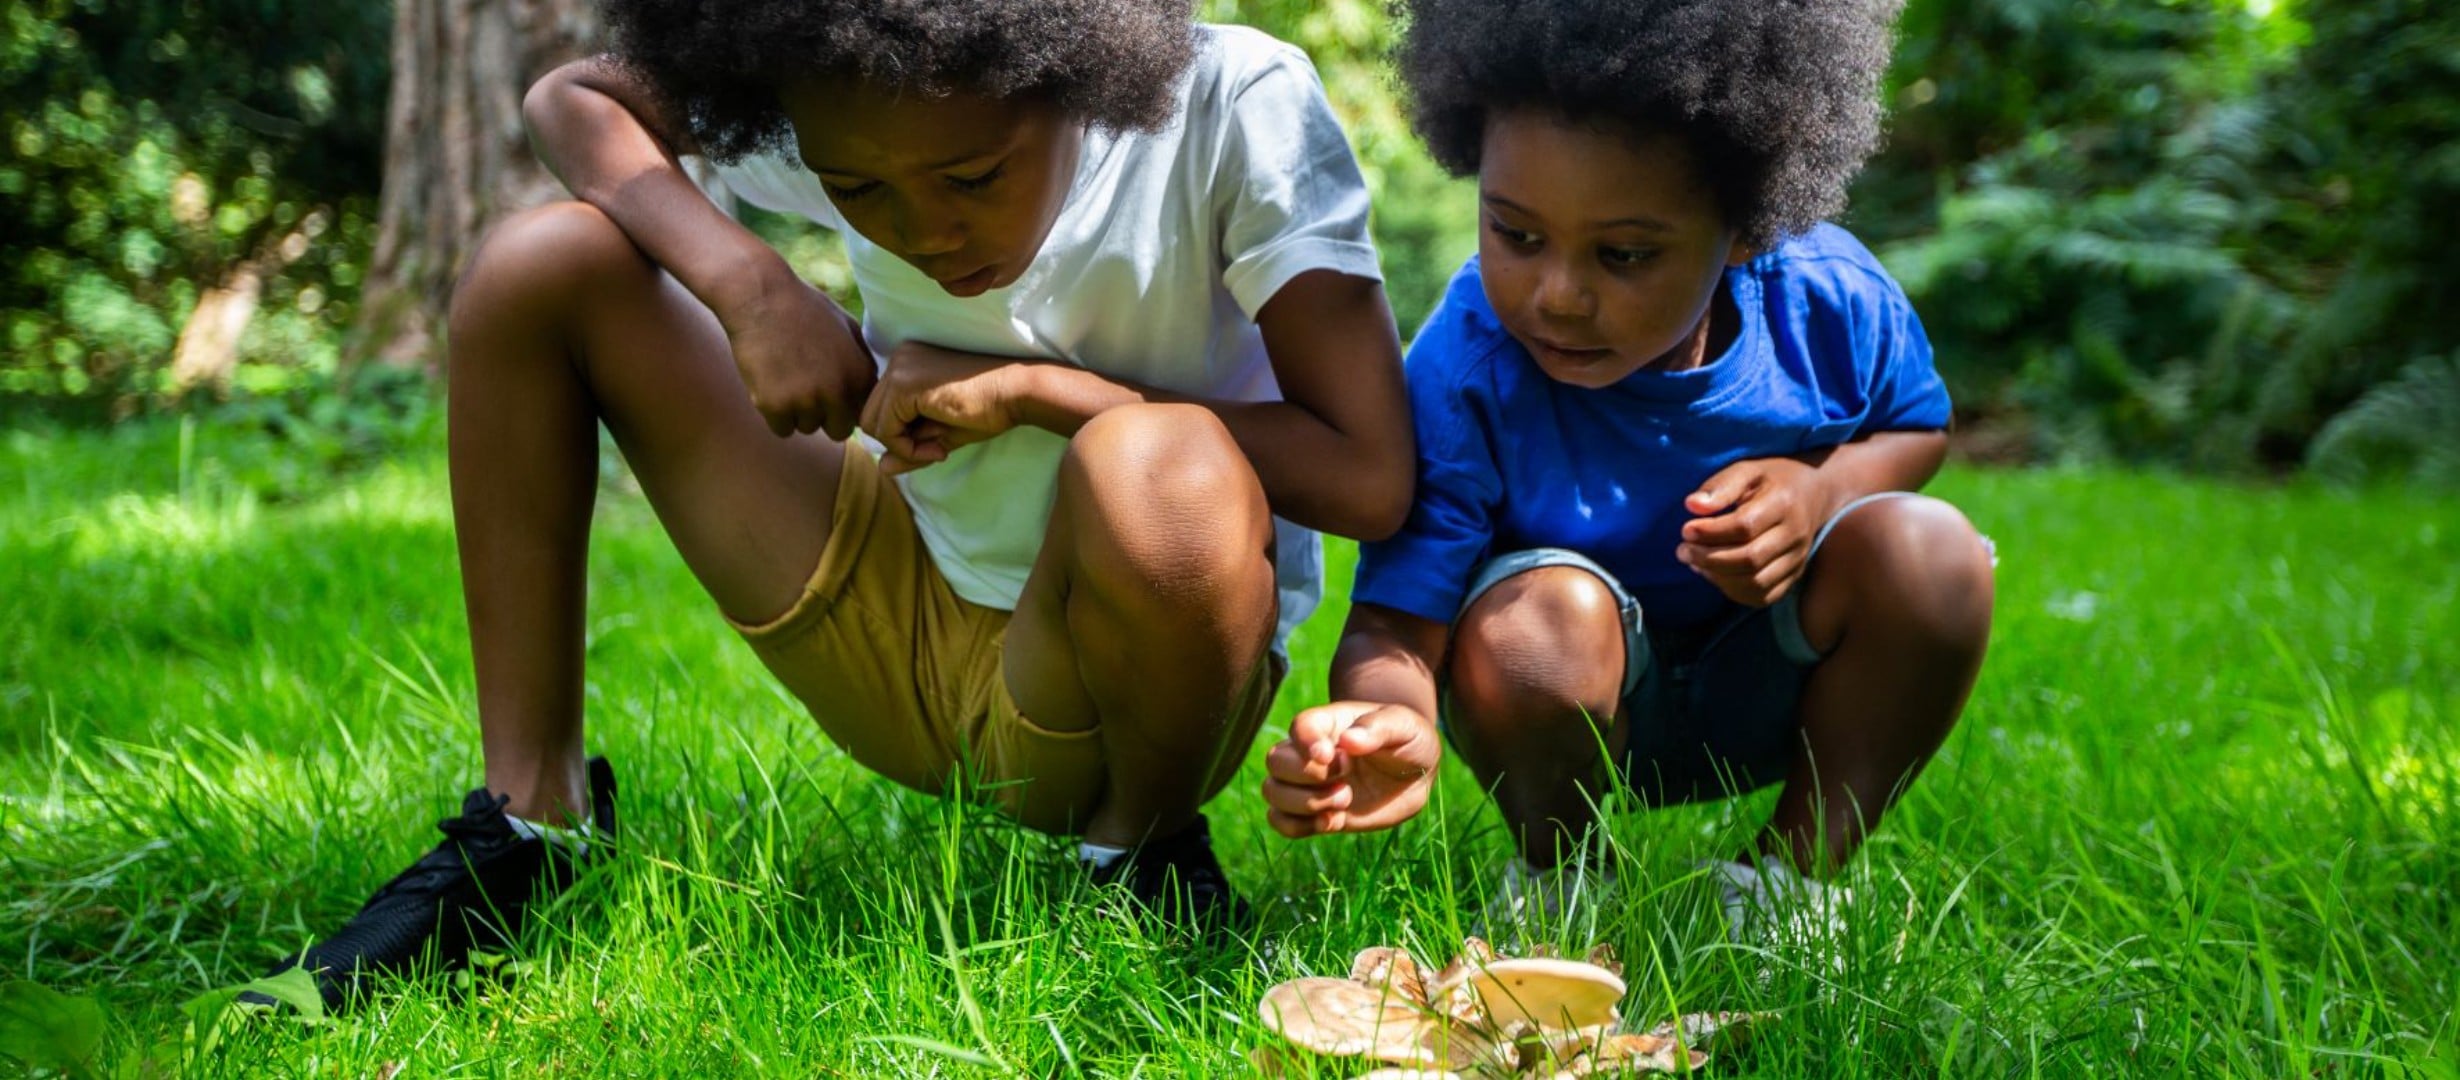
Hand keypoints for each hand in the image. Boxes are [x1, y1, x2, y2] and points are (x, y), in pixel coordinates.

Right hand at [718, 269, 875, 439]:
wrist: (760, 296)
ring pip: (807, 428)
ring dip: (797, 413)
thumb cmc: (802, 307)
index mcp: (859, 374)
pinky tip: (770, 387)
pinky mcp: (775, 406)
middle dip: (825, 418)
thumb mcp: (846, 326)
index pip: (861, 413)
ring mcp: (806, 401)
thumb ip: (861, 359)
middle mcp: (838, 392)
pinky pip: (781, 429)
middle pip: (838, 430)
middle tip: (807, 394)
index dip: (846, 406)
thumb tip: (869, 388)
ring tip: (785, 380)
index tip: (830, 394)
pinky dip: (775, 415)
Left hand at [858, 343, 1029, 475]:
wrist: (1015, 393)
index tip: (936, 446)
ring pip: (873, 424)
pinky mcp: (903, 385)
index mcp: (906, 363)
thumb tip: (881, 468)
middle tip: (936, 450)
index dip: (903, 437)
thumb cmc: (986, 410)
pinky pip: (886, 429)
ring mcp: (898, 369)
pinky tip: (938, 446)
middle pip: (870, 416)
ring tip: (937, 449)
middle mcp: (897, 359)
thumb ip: (909, 448)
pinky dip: (907, 448)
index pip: (882, 410)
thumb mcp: (940, 434)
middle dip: (899, 443)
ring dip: (902, 447)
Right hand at [1261, 702, 1439, 837]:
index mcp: (1330, 724)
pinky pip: (1281, 822)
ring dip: (1305, 803)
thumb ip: (1379, 728)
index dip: (1306, 742)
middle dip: (1308, 776)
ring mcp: (1309, 784)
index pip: (1300, 726)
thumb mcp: (1404, 726)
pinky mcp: (1313, 812)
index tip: (1329, 755)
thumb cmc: (1408, 741)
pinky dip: (1299, 827)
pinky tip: (1332, 822)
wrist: (1413, 776)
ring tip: (1343, 801)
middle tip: (1346, 779)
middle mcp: (1310, 752)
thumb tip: (1349, 741)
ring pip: (1272, 792)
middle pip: (1276, 760)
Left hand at [1677, 456, 1838, 606]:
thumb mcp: (1748, 470)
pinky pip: (1763, 596)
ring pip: (1756, 583)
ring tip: (1694, 562)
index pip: (1745, 526)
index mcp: (1784, 503)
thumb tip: (1692, 505)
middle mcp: (1795, 535)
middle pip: (1750, 559)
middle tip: (1683, 550)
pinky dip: (1734, 591)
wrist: (1814, 494)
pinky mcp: (1794, 576)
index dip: (1711, 532)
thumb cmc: (1773, 480)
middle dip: (1709, 558)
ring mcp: (1798, 559)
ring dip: (1718, 577)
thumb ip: (1721, 486)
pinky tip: (1714, 574)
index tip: (1686, 530)